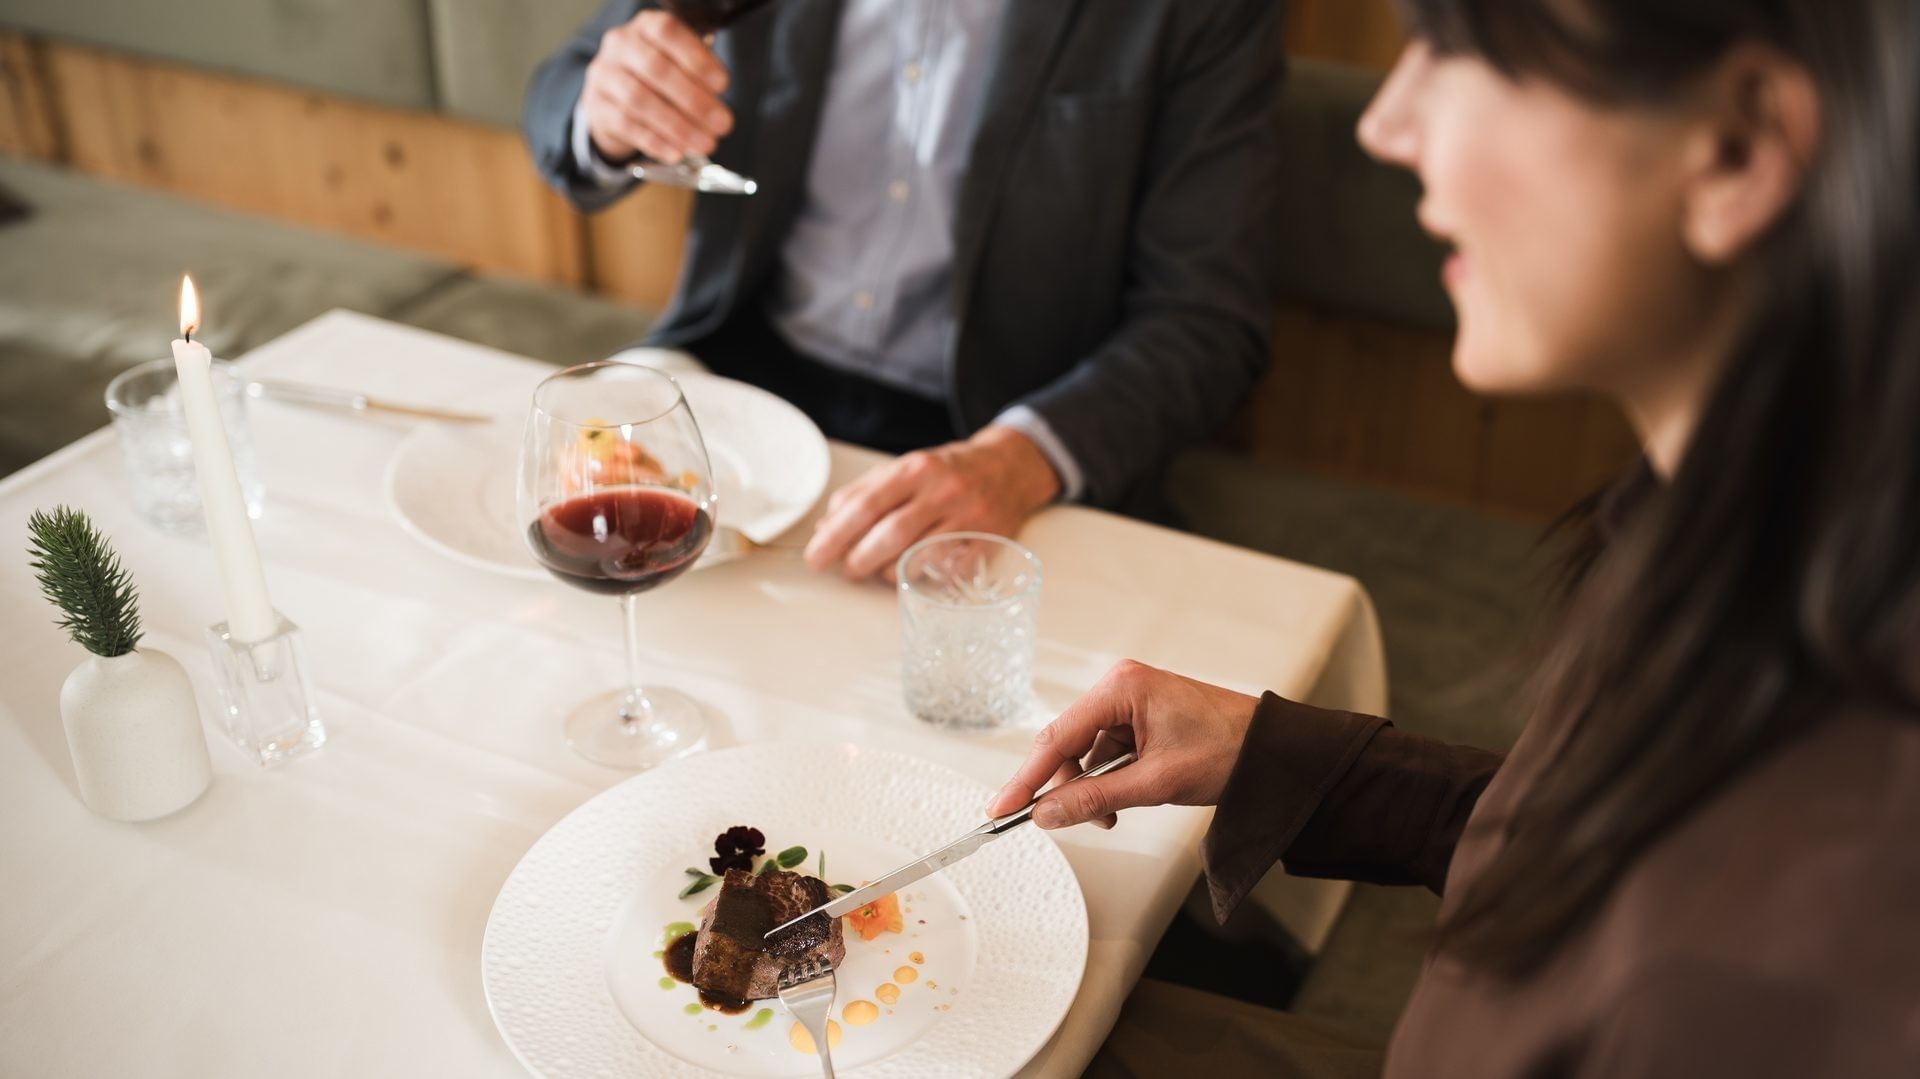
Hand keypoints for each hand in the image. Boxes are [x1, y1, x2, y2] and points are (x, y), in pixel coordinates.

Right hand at [581, 10, 732, 164]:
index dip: (697, 59)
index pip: (669, 32)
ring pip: (640, 100)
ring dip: (678, 126)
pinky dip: (656, 141)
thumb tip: (716, 99)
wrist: (612, 94)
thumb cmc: (656, 75)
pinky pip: (627, 125)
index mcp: (646, 26)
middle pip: (656, 69)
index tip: (722, 84)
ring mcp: (604, 74)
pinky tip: (677, 152)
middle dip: (695, 100)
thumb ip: (698, 72)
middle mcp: (621, 44)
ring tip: (705, 143)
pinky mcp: (597, 106)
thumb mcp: (678, 61)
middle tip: (722, 124)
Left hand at [803, 425, 1060, 580]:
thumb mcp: (905, 469)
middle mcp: (943, 490)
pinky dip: (924, 577)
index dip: (835, 536)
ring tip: (878, 571)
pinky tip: (914, 573)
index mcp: (915, 468)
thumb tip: (825, 528)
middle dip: (859, 560)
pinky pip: (948, 571)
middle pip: (890, 535)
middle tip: (848, 570)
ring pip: (918, 557)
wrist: (1010, 468)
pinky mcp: (988, 541)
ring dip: (887, 572)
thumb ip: (864, 494)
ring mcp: (969, 518)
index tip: (816, 557)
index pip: (866, 506)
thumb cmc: (947, 472)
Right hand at [984, 660, 1260, 829]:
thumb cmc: (1227, 750)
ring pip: (1086, 754)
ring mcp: (1131, 703)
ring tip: (1110, 815)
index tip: (1003, 808)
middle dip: (1063, 786)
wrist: (1274, 751)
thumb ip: (1095, 798)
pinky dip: (1109, 781)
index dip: (1027, 778)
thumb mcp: (1155, 782)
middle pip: (1067, 744)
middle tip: (1050, 822)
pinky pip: (1108, 754)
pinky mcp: (1142, 719)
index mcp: (1120, 688)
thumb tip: (1047, 814)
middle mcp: (1120, 688)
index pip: (1057, 738)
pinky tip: (1121, 802)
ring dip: (1091, 788)